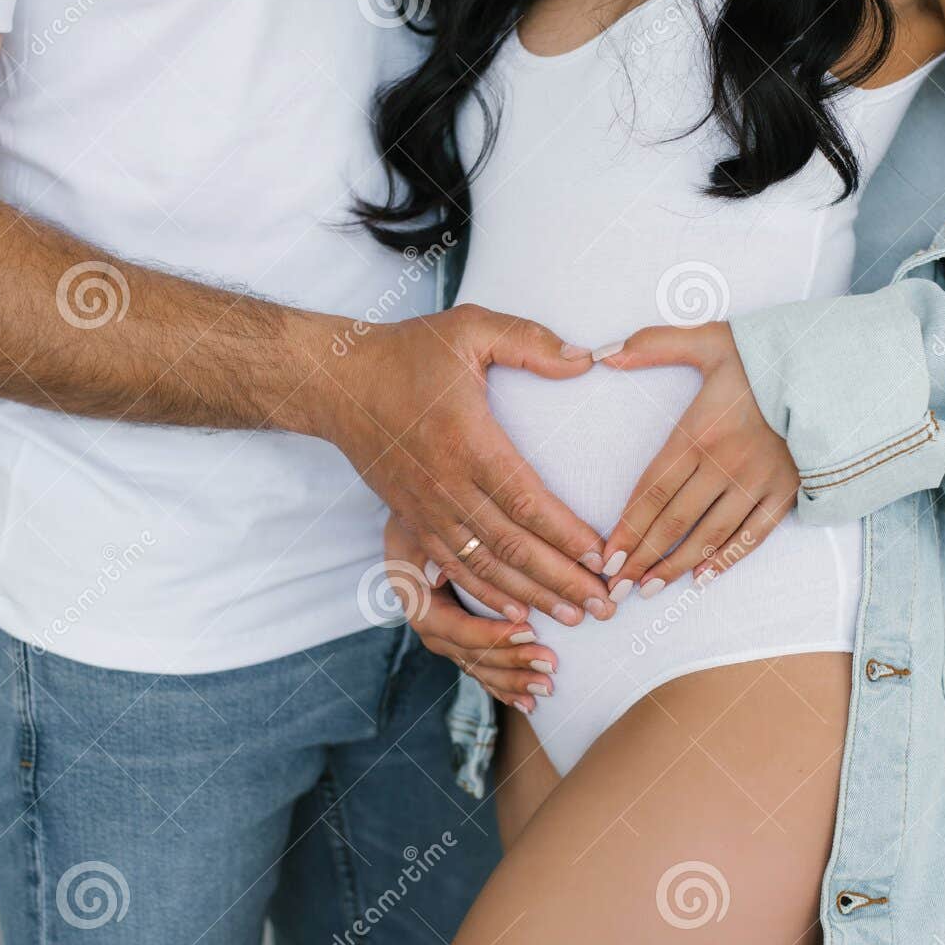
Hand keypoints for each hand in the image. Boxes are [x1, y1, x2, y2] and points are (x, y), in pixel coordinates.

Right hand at [327, 304, 613, 625]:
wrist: (337, 383)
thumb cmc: (409, 351)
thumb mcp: (470, 326)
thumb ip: (530, 341)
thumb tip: (586, 359)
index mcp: (467, 440)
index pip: (527, 500)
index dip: (567, 535)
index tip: (604, 557)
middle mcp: (446, 484)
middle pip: (513, 547)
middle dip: (563, 581)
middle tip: (606, 604)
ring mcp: (426, 508)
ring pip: (486, 568)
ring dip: (533, 597)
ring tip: (576, 617)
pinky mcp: (411, 520)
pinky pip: (453, 569)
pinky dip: (487, 596)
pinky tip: (518, 615)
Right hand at [385, 517, 556, 714]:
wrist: (424, 508)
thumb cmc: (429, 513)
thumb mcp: (425, 525)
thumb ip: (435, 548)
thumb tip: (437, 575)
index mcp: (417, 601)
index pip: (454, 628)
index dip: (490, 634)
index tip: (528, 629)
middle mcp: (431, 625)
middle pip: (471, 654)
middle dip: (512, 661)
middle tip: (550, 662)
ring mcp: (448, 638)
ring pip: (480, 668)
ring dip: (514, 679)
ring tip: (547, 686)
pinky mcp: (464, 642)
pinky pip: (483, 671)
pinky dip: (505, 687)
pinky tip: (529, 703)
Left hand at [596, 322, 799, 596]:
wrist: (835, 367)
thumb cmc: (767, 353)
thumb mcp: (709, 340)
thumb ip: (653, 345)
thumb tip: (602, 354)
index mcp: (698, 433)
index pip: (651, 491)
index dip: (626, 527)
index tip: (605, 556)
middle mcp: (724, 465)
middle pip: (673, 522)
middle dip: (641, 557)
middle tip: (616, 586)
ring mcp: (758, 483)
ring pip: (709, 536)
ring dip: (676, 566)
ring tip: (648, 589)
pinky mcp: (788, 492)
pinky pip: (752, 536)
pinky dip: (726, 560)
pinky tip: (702, 580)